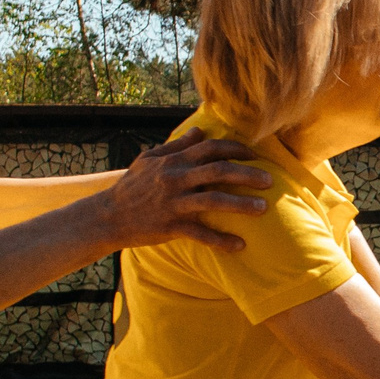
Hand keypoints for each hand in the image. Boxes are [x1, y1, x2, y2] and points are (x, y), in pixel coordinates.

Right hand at [96, 129, 275, 251]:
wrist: (109, 216)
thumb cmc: (132, 186)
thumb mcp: (150, 160)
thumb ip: (177, 146)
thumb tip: (199, 132)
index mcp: (174, 161)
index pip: (211, 148)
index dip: (236, 150)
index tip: (255, 155)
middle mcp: (176, 178)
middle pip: (219, 171)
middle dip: (247, 174)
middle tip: (270, 180)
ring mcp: (174, 203)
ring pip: (214, 200)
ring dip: (241, 204)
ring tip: (263, 208)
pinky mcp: (171, 226)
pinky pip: (201, 234)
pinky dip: (221, 241)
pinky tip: (240, 246)